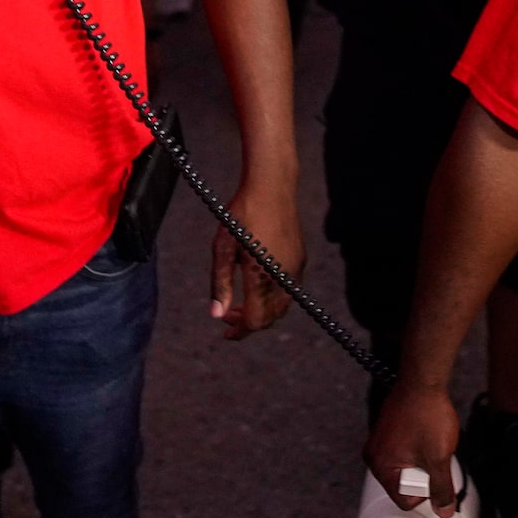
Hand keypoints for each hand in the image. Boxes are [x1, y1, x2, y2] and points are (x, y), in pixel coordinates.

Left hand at [208, 178, 304, 338]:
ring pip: (282, 306)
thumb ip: (219, 283)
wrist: (271, 186)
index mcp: (261, 276)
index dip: (240, 331)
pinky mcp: (300, 259)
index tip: (225, 331)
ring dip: (262, 311)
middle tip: (227, 316)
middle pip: (270, 318)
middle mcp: (283, 277)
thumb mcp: (222, 248)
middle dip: (249, 323)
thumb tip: (216, 315)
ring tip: (241, 304)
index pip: (255, 320)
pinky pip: (289, 290)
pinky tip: (257, 285)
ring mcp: (295, 268)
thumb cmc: (241, 215)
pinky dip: (273, 299)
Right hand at [366, 382, 463, 515]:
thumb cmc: (427, 414)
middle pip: (404, 485)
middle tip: (434, 456)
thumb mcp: (439, 457)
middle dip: (424, 475)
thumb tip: (444, 512)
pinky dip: (418, 450)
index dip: (426, 492)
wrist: (423, 381)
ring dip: (422, 462)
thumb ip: (441, 489)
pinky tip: (426, 435)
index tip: (437, 475)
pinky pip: (403, 454)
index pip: (404, 500)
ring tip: (431, 442)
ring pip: (406, 469)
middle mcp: (375, 456)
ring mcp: (380, 443)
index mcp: (381, 466)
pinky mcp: (387, 433)